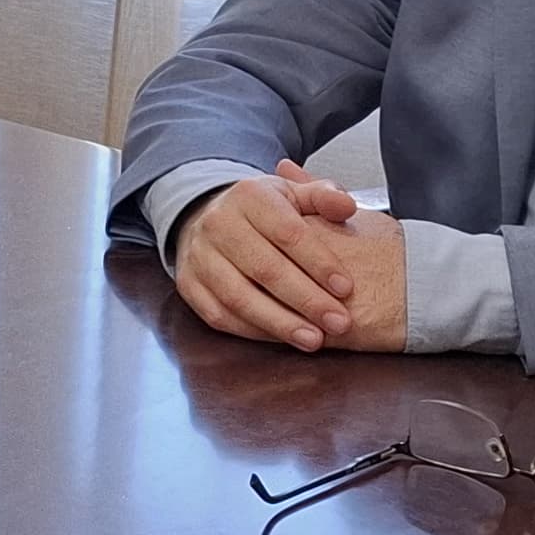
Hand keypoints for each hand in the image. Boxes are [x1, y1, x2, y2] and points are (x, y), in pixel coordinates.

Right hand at [174, 164, 408, 353]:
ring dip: (280, 323)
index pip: (288, 233)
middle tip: (339, 323)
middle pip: (265, 269)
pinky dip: (252, 331)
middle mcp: (218, 223)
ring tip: (314, 339)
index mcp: (249, 195)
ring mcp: (199, 256)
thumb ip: (324, 197)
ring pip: (239, 297)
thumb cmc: (264, 213)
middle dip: (306, 300)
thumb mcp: (295, 195)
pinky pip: (219, 315)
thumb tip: (346, 206)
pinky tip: (282, 338)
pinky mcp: (188, 285)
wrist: (210, 220)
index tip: (346, 289)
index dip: (319, 263)